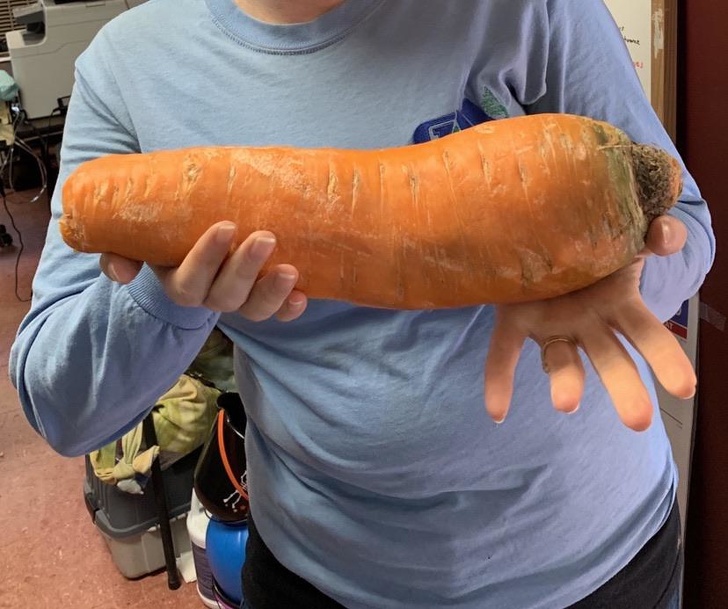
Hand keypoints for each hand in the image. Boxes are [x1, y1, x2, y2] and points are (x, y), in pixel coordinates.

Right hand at [100, 221, 306, 321]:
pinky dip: (290, 308)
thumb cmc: (172, 229)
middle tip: (266, 237)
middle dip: (246, 269)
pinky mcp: (266, 298)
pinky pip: (279, 314)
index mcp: (181, 282)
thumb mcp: (143, 236)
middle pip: (226, 296)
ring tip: (291, 271)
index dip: (206, 258)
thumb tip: (121, 274)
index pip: (190, 282)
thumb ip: (121, 249)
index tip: (225, 225)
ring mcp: (240, 299)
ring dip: (272, 293)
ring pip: (253, 309)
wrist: (197, 229)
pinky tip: (303, 296)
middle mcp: (211, 296)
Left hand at [484, 215, 695, 430]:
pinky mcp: (514, 319)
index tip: (684, 389)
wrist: (546, 231)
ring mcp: (552, 325)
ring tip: (567, 404)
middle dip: (624, 389)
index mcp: (618, 304)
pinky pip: (505, 353)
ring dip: (566, 383)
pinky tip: (496, 413)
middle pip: (610, 360)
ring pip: (562, 360)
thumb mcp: (630, 234)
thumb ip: (654, 233)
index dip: (666, 360)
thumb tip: (664, 235)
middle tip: (637, 421)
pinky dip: (499, 381)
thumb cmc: (596, 241)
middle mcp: (588, 323)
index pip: (647, 335)